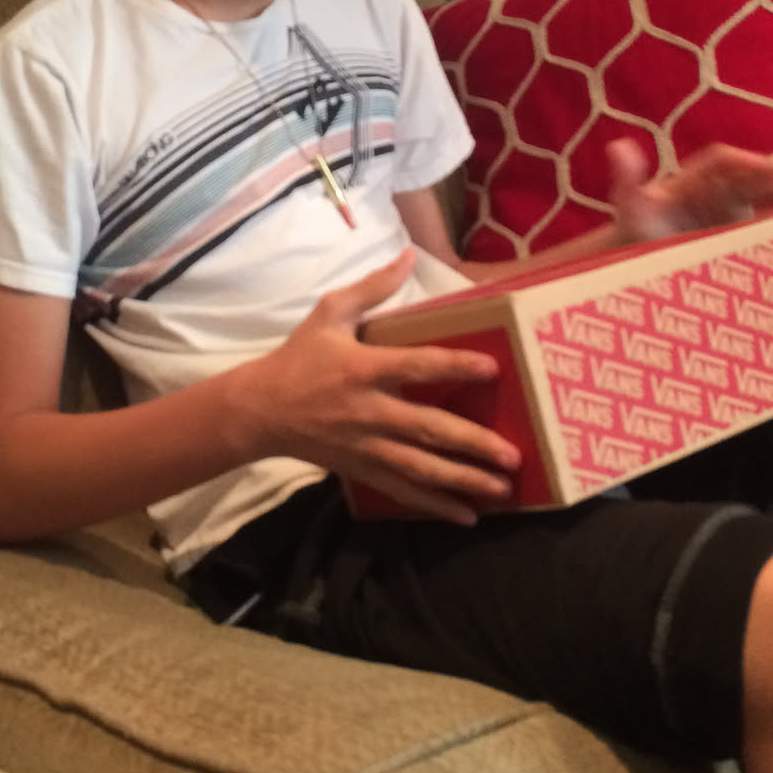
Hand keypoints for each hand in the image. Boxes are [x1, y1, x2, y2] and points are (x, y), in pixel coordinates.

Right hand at [230, 250, 520, 524]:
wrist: (261, 411)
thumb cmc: (300, 357)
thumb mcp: (329, 313)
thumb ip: (371, 287)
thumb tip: (408, 255)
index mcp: (363, 368)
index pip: (416, 366)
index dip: (454, 365)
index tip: (492, 368)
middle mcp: (369, 411)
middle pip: (428, 430)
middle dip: (473, 445)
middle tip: (512, 456)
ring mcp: (366, 446)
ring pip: (421, 469)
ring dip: (464, 481)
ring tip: (502, 490)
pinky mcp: (362, 470)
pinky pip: (403, 491)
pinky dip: (435, 506)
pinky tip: (466, 516)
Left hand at [606, 138, 772, 243]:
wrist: (635, 258)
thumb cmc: (635, 229)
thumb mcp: (630, 207)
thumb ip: (628, 180)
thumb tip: (619, 146)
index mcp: (693, 178)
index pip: (723, 163)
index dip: (745, 162)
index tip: (762, 167)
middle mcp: (715, 190)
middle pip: (750, 176)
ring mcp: (728, 211)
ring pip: (763, 195)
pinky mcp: (736, 232)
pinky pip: (763, 221)